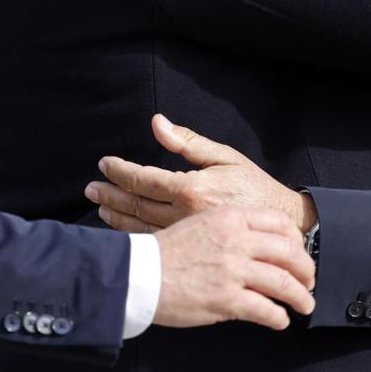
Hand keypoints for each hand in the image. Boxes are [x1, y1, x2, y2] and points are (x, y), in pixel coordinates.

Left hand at [85, 114, 316, 232]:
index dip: (120, 171)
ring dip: (117, 216)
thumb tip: (157, 123)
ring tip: (100, 207)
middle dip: (110, 194)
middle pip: (136, 204)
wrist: (280, 224)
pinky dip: (134, 234)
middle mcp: (184, 214)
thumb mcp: (224, 156)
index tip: (104, 164)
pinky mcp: (191, 248)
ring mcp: (186, 235)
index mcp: (191, 188)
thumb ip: (187, 142)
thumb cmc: (253, 185)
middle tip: (90, 187)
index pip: (144, 179)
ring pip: (141, 226)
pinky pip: (154, 241)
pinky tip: (122, 228)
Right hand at [150, 206, 315, 330]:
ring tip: (304, 305)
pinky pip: (266, 309)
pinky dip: (278, 318)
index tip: (300, 252)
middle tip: (309, 281)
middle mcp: (236, 240)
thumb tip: (254, 244)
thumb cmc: (165, 252)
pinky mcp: (227, 299)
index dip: (297, 240)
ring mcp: (233, 270)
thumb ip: (229, 229)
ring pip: (284, 282)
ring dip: (300, 297)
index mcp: (230, 217)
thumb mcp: (199, 223)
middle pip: (289, 252)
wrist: (138, 273)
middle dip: (306, 270)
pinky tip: (280, 321)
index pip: (279, 223)